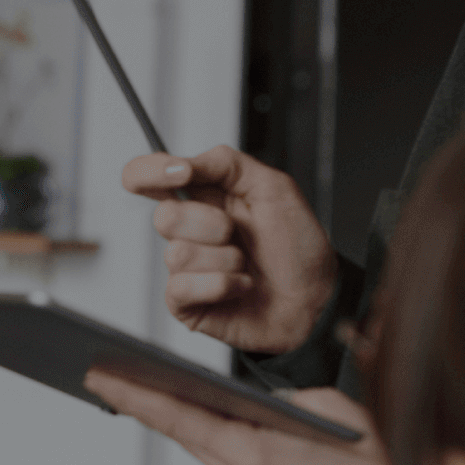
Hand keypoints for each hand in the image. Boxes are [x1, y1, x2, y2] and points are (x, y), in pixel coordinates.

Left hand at [85, 373, 429, 464]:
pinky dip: (231, 450)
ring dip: (195, 427)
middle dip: (155, 403)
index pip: (180, 418)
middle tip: (113, 372)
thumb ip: (288, 402)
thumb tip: (262, 403)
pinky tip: (228, 430)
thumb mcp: (338, 411)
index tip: (99, 375)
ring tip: (162, 391)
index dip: (135, 395)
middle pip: (191, 437)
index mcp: (258, 457)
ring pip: (216, 457)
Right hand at [123, 147, 338, 355]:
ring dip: (225, 259)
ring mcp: (185, 267)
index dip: (149, 171)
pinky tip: (241, 286)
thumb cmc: (299, 248)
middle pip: (163, 215)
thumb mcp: (274, 187)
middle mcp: (189, 230)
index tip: (180, 173)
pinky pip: (182, 287)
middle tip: (238, 234)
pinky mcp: (185, 302)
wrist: (317, 298)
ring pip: (177, 253)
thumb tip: (183, 162)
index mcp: (204, 197)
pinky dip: (222, 285)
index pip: (146, 176)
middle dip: (211, 224)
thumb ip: (226, 163)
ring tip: (246, 266)